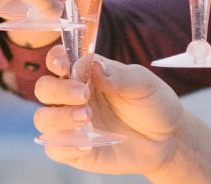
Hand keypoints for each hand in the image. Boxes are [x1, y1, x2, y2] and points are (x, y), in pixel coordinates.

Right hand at [33, 46, 190, 175]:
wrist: (167, 139)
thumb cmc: (153, 105)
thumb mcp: (143, 84)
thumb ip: (118, 75)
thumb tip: (94, 65)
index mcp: (86, 74)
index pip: (58, 60)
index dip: (56, 59)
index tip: (65, 65)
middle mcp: (73, 98)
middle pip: (44, 88)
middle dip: (58, 90)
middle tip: (83, 95)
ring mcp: (72, 124)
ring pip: (43, 118)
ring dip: (59, 117)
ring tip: (87, 117)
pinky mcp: (75, 150)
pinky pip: (55, 148)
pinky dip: (65, 145)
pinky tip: (86, 144)